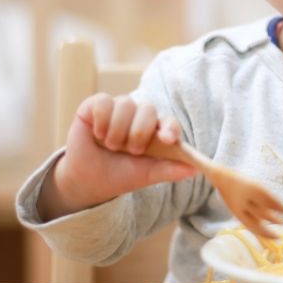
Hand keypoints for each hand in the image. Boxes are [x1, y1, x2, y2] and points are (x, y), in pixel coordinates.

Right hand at [39, 93, 196, 218]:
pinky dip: (102, 121)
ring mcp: (118, 109)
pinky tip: (98, 134)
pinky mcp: (97, 105)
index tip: (166, 139)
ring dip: (118, 131)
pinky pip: (104, 102)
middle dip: (139, 133)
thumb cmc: (119, 175)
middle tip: (130, 150)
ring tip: (111, 146)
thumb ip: (168, 170)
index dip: (170, 128)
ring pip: (126, 104)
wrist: (87, 180)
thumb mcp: (145, 175)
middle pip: (148, 109)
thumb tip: (195, 170)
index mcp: (155, 131)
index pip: (169, 122)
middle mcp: (139, 116)